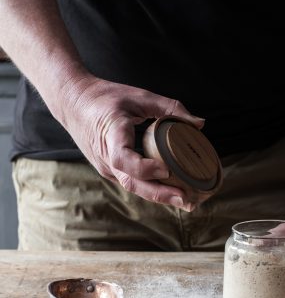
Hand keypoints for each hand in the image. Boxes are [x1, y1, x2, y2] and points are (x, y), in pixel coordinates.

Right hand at [56, 75, 203, 210]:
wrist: (73, 102)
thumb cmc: (106, 97)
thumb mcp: (140, 96)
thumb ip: (170, 108)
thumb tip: (199, 123)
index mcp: (110, 136)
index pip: (124, 160)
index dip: (145, 168)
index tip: (166, 169)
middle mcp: (106, 157)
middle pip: (132, 183)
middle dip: (160, 194)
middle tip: (186, 200)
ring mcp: (106, 166)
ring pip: (133, 187)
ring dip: (158, 196)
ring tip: (184, 201)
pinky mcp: (109, 169)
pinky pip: (131, 182)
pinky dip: (150, 189)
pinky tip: (170, 192)